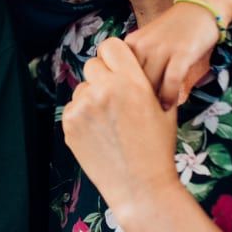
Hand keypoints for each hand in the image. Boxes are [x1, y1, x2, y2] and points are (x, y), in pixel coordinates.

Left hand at [62, 37, 181, 215]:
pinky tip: (99, 134)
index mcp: (132, 82)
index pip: (111, 46)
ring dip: (92, 98)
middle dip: (103, 77)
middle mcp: (104, 89)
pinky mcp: (68, 122)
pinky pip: (72, 107)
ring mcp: (83, 106)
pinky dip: (82, 116)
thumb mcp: (163, 108)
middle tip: (115, 98)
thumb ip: (143, 82)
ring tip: (109, 123)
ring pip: (82, 88)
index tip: (118, 67)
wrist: (140, 185)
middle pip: (93, 64)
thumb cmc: (157, 147)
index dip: (115, 56)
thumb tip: (129, 63)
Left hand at [124, 2, 215, 109]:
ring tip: (151, 116)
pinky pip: (171, 80)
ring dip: (150, 102)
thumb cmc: (174, 32)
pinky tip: (169, 106)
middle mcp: (142, 45)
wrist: (201, 9)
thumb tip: (129, 91)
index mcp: (130, 44)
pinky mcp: (182, 53)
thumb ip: (139, 63)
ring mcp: (161, 49)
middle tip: (135, 117)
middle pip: (129, 81)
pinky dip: (169, 96)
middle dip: (131, 101)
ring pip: (148, 83)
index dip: (117, 91)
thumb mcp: (149, 43)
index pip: (114, 73)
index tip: (121, 105)